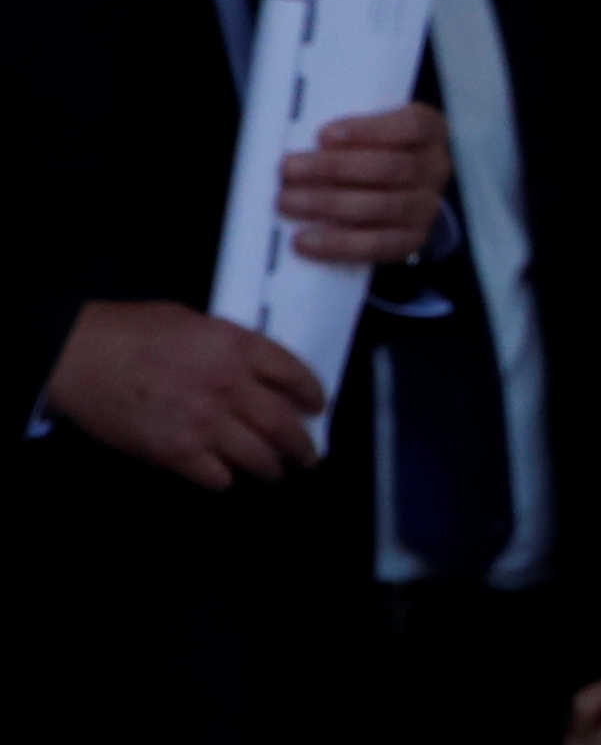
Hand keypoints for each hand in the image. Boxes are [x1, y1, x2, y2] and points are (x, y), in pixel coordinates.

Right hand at [43, 298, 323, 488]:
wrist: (80, 357)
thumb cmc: (131, 331)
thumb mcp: (195, 322)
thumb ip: (229, 345)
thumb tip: (250, 369)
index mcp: (237, 347)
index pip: (293, 373)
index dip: (312, 392)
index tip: (318, 406)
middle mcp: (229, 386)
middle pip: (283, 423)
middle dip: (302, 445)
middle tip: (310, 456)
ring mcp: (204, 422)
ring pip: (257, 456)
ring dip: (272, 469)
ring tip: (277, 473)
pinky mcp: (176, 452)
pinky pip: (216, 477)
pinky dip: (226, 480)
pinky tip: (226, 477)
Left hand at [277, 99, 451, 263]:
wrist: (402, 192)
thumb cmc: (378, 152)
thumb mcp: (374, 131)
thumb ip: (348, 133)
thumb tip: (299, 140)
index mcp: (430, 132)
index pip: (411, 126)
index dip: (367, 130)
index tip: (323, 135)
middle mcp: (435, 168)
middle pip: (389, 168)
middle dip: (333, 168)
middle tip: (289, 169)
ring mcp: (426, 206)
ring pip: (381, 206)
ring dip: (327, 204)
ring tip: (288, 201)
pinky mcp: (411, 239)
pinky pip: (376, 245)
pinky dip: (337, 243)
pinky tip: (305, 240)